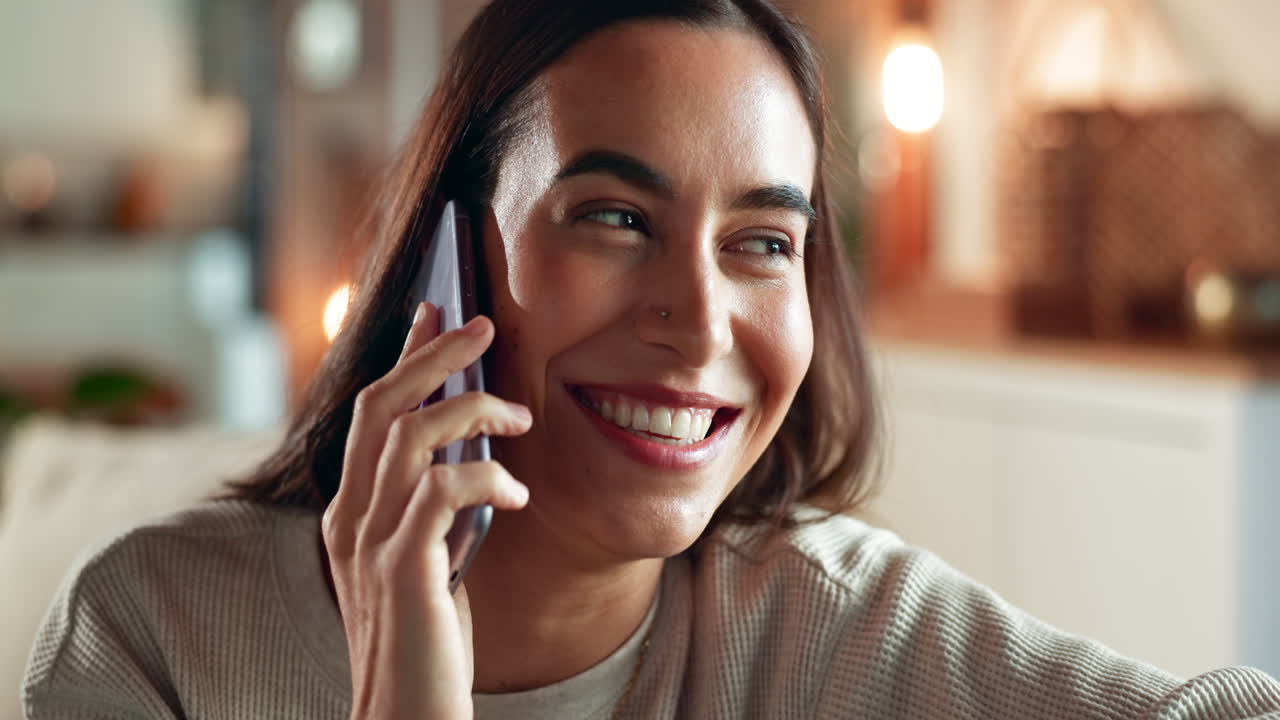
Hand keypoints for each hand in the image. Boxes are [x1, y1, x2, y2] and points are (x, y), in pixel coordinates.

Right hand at [322, 302, 531, 719]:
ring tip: (519, 417)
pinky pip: (443, 490)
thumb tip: (468, 456)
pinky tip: (519, 494)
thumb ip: (431, 509)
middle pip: (382, 405)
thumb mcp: (424, 560)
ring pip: (411, 436)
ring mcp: (372, 542)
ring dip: (473, 412)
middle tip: (483, 325)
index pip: (371, 413)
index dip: (404, 357)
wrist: (405, 714)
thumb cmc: (425, 641)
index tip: (436, 313)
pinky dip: (488, 477)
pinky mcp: (404, 568)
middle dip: (434, 354)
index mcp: (352, 512)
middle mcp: (351, 518)